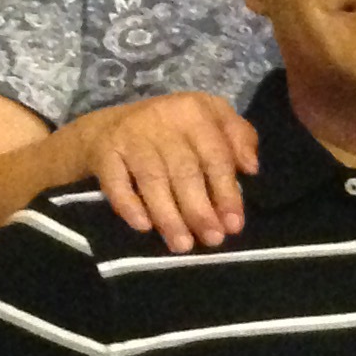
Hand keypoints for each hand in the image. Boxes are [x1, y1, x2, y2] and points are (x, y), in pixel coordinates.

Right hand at [81, 92, 258, 252]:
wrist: (111, 126)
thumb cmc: (175, 130)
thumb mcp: (212, 120)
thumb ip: (238, 139)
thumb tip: (251, 167)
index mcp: (195, 111)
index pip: (216, 155)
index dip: (226, 192)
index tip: (234, 225)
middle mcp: (162, 120)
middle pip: (184, 171)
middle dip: (200, 210)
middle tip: (212, 240)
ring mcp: (131, 136)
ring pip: (152, 180)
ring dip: (169, 216)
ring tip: (184, 244)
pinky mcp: (104, 153)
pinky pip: (116, 183)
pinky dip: (129, 206)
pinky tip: (144, 226)